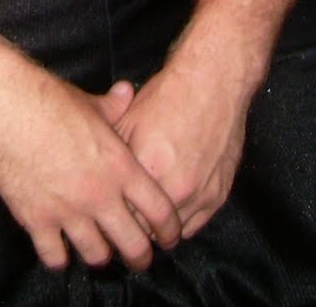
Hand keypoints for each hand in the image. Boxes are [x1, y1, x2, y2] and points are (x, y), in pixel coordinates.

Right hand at [0, 62, 181, 270]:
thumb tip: (127, 92)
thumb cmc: (48, 99)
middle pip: (134, 245)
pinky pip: (55, 256)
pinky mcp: (37, 219)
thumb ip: (113, 106)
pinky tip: (59, 249)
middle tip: (138, 256)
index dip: (169, 228)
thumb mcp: (89, 102)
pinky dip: (59, 257)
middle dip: (140, 255)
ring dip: (100, 254)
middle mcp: (99, 195)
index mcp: (119, 166)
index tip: (169, 236)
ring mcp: (68, 211)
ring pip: (97, 255)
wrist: (4, 105)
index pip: (159, 211)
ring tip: (98, 250)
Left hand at [117, 44, 249, 236]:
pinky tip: (167, 210)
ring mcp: (200, 196)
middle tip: (123, 219)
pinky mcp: (218, 196)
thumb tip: (97, 176)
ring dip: (157, 228)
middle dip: (132, 225)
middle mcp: (176, 188)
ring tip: (144, 218)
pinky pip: (194, 225)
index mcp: (148, 169)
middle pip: (145, 228)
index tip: (107, 212)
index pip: (122, 213)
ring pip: (171, 233)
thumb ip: (114, 153)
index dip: (113, 213)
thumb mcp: (128, 119)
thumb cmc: (167, 96)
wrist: (212, 83)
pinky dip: (179, 222)